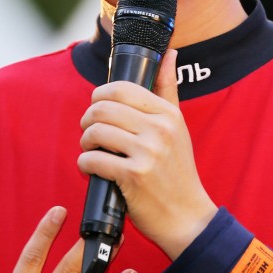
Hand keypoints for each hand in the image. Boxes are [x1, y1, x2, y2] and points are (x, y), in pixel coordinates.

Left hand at [78, 49, 217, 259]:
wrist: (187, 218)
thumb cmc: (178, 172)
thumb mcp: (178, 127)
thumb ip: (169, 89)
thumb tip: (170, 53)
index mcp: (168, 114)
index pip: (121, 88)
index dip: (100, 96)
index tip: (99, 110)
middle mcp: (159, 129)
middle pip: (103, 107)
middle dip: (88, 119)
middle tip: (90, 132)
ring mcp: (147, 152)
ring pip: (95, 131)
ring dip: (85, 142)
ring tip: (91, 150)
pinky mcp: (133, 176)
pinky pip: (93, 159)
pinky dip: (85, 164)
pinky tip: (91, 169)